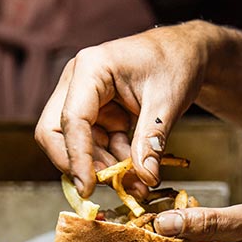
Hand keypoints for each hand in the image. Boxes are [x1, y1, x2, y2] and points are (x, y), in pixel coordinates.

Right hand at [35, 22, 213, 194]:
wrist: (184, 54)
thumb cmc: (174, 63)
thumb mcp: (166, 101)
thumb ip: (151, 139)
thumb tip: (144, 177)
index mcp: (91, 69)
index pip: (72, 119)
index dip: (77, 157)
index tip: (87, 187)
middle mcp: (79, 83)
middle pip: (56, 133)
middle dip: (80, 164)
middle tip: (111, 185)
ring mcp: (86, 101)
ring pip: (78, 146)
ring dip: (104, 169)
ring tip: (137, 183)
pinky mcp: (98, 116)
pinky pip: (97, 148)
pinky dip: (115, 163)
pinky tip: (138, 171)